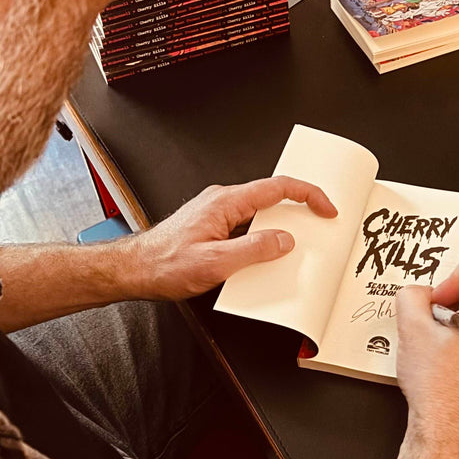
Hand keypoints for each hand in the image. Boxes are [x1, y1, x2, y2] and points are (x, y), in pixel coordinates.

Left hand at [123, 177, 336, 301]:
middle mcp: (222, 201)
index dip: (308, 195)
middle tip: (320, 225)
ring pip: (259, 214)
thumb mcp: (215, 263)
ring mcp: (216, 213)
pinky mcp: (212, 226)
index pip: (278, 188)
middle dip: (299, 210)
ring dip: (279, 228)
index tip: (326, 208)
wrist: (132, 270)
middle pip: (271, 198)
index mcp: (225, 202)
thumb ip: (254, 250)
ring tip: (296, 247)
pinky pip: (246, 226)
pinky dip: (262, 238)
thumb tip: (285, 240)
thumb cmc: (164, 265)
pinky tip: (264, 259)